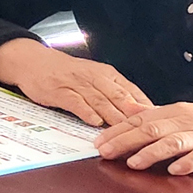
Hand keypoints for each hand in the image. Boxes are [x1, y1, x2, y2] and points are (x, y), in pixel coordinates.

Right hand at [0, 36, 149, 127]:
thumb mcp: (93, 77)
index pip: (131, 90)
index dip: (145, 106)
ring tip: (126, 131)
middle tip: (149, 130)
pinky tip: (95, 122)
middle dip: (135, 114)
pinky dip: (86, 111)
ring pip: (100, 100)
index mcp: (106, 73)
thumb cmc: (65, 73)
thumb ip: (114, 93)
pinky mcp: (59, 90)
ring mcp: (76, 83)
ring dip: (114, 116)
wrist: (32, 61)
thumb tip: (141, 112)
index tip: (159, 121)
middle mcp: (94, 77)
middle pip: (119, 96)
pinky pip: (76, 102)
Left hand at [96, 103, 192, 182]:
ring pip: (175, 141)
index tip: (98, 143)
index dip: (118, 131)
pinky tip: (176, 170)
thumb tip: (126, 109)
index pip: (141, 120)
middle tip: (106, 153)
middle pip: (152, 130)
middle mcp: (190, 121)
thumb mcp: (185, 118)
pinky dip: (190, 162)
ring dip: (152, 152)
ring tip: (134, 163)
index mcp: (177, 112)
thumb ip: (156, 116)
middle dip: (126, 141)